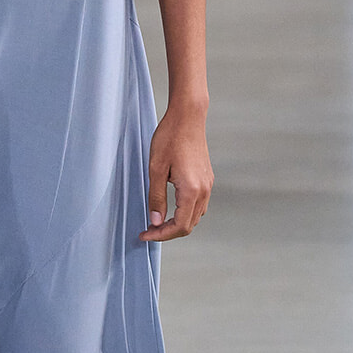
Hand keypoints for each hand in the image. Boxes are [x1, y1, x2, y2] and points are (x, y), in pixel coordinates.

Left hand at [139, 104, 212, 241]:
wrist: (188, 117)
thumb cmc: (169, 138)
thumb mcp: (155, 169)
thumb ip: (156, 197)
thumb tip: (155, 221)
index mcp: (191, 190)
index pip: (179, 226)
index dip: (161, 235)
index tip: (144, 234)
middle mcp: (204, 191)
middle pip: (189, 225)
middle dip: (168, 232)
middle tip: (148, 230)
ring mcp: (208, 185)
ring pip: (195, 217)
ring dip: (177, 223)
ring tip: (157, 221)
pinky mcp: (207, 179)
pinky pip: (198, 205)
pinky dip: (185, 213)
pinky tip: (171, 208)